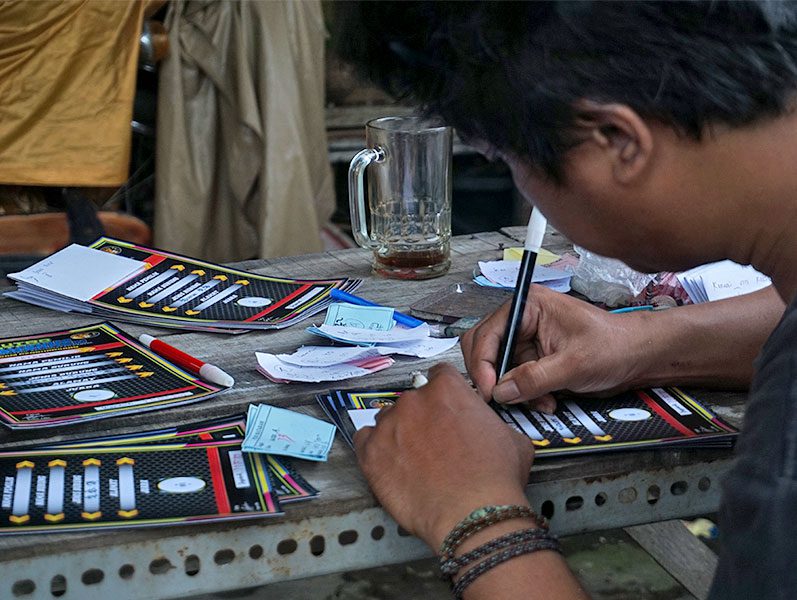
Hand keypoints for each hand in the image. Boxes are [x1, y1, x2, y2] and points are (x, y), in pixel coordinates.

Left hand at [354, 363, 533, 550]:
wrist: (473, 514)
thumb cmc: (493, 479)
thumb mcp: (512, 437)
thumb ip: (489, 420)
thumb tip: (485, 426)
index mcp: (447, 389)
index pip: (439, 375)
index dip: (444, 393)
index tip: (445, 407)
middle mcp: (414, 401)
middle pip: (412, 400)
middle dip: (422, 418)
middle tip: (434, 443)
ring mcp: (389, 425)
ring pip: (388, 420)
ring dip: (399, 434)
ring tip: (413, 459)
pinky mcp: (371, 453)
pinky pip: (364, 441)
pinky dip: (374, 449)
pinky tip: (389, 462)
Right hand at [461, 284, 644, 407]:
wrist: (638, 357)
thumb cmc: (614, 345)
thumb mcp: (574, 364)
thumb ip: (535, 378)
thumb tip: (501, 391)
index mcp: (528, 305)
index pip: (487, 333)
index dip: (483, 363)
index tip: (489, 391)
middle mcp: (523, 320)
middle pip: (486, 348)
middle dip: (495, 377)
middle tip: (502, 399)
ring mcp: (527, 340)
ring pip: (500, 369)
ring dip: (514, 390)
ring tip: (540, 402)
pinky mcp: (534, 358)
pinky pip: (516, 380)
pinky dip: (526, 394)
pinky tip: (547, 400)